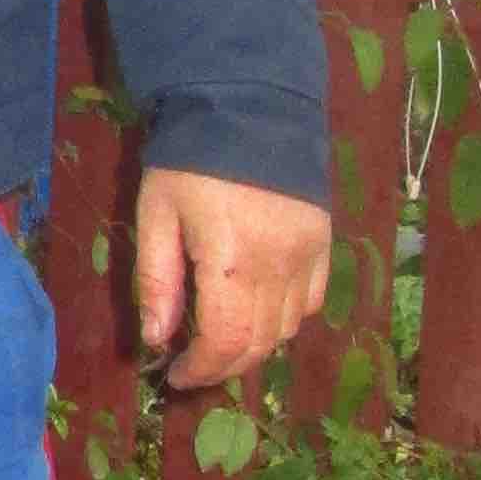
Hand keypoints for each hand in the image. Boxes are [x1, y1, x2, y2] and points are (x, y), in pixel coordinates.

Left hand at [132, 167, 329, 390]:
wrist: (247, 103)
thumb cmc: (189, 159)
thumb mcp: (156, 214)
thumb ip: (157, 281)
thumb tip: (156, 339)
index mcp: (231, 263)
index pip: (225, 343)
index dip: (201, 371)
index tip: (175, 376)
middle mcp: (278, 267)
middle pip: (259, 344)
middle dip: (224, 366)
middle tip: (194, 367)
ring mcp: (308, 255)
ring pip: (289, 328)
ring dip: (255, 347)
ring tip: (223, 342)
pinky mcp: (324, 241)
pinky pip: (313, 300)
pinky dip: (288, 319)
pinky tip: (261, 312)